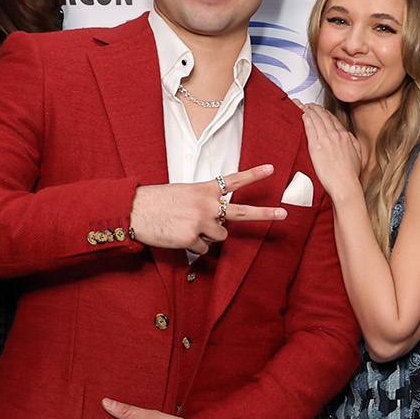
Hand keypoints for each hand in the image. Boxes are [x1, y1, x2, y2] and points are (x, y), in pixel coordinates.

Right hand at [128, 164, 284, 254]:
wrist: (134, 211)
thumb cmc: (157, 201)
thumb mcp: (184, 193)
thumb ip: (204, 202)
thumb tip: (217, 220)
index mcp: (204, 190)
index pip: (233, 181)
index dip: (253, 175)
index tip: (271, 169)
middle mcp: (207, 206)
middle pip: (242, 212)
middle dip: (265, 214)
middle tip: (284, 214)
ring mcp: (201, 223)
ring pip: (220, 236)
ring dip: (209, 236)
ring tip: (188, 227)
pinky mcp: (192, 239)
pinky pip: (203, 249)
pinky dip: (194, 246)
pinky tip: (179, 236)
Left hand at [301, 103, 364, 198]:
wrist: (345, 184)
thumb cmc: (350, 175)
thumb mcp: (357, 154)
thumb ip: (352, 143)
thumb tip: (348, 136)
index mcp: (345, 137)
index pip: (334, 120)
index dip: (326, 114)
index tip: (322, 111)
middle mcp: (336, 135)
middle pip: (324, 117)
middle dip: (316, 109)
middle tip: (310, 105)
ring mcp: (326, 140)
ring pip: (316, 119)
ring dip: (310, 111)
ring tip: (304, 107)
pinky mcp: (316, 147)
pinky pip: (310, 128)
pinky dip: (306, 119)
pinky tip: (303, 115)